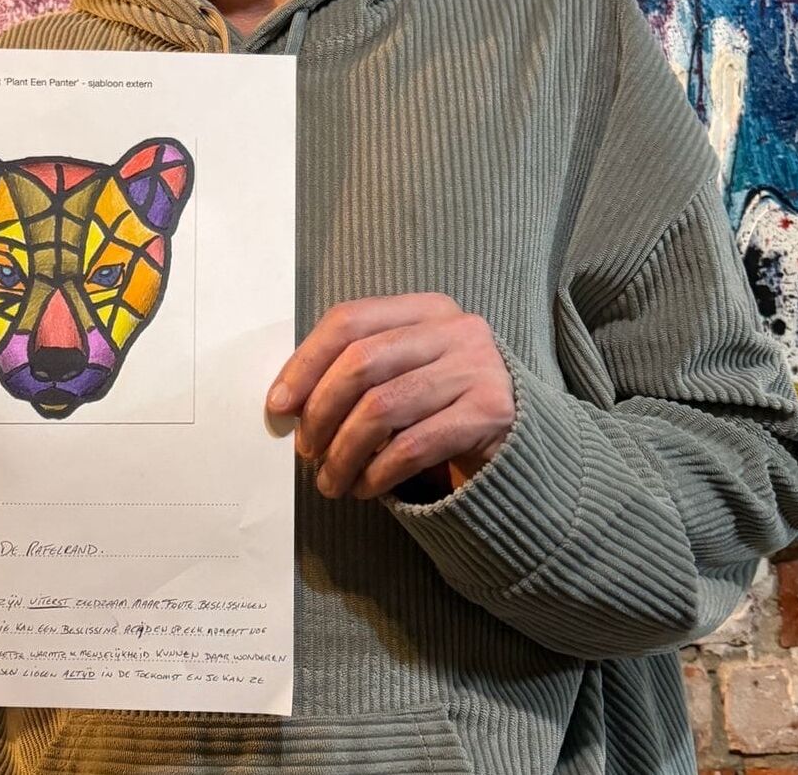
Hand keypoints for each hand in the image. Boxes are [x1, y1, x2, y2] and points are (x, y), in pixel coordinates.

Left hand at [266, 293, 514, 500]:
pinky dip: (378, 472)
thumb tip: (284, 403)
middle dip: (321, 412)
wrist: (520, 443)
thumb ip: (354, 374)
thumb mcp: (401, 375)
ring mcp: (477, 366)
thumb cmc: (443, 408)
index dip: (304, 363)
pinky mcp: (491, 412)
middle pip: (361, 361)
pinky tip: (365, 488)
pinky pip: (414, 445)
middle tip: (305, 451)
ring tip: (329, 481)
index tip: (277, 406)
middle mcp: (455, 328)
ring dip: (344, 452)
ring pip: (382, 407)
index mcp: (424, 308)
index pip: (348, 320)